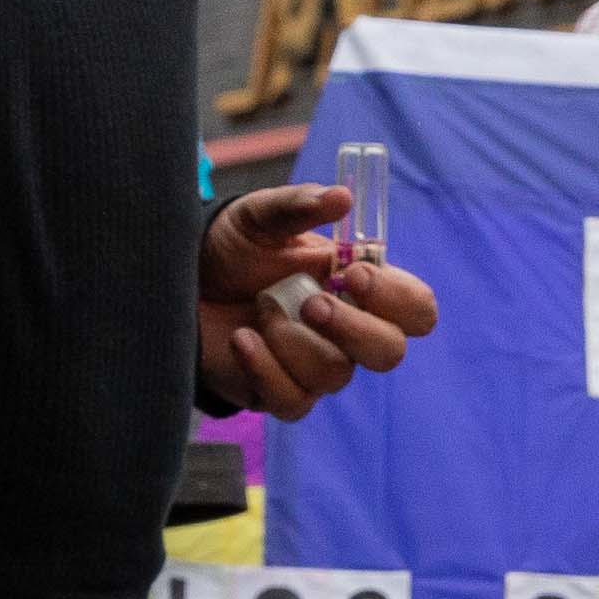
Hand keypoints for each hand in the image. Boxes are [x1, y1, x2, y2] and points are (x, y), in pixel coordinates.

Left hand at [192, 180, 439, 420]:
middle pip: (389, 351)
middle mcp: (348, 332)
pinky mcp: (282, 394)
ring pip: (334, 374)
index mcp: (360, 287)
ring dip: (292, 340)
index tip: (353, 273)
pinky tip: (241, 339)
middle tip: (311, 303)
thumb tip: (342, 197)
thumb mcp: (259, 216)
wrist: (183, 283)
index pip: (415, 308)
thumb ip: (298, 205)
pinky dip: (264, 369)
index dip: (396, 298)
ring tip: (260, 308)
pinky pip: (293, 401)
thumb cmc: (233, 248)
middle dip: (353, 329)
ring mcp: (317, 368)